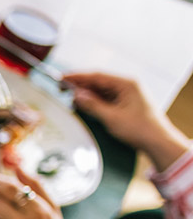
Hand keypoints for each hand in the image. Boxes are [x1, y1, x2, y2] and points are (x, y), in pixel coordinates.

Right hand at [63, 71, 189, 170]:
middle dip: (80, 85)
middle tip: (61, 87)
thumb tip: (76, 96)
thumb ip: (92, 105)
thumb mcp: (112, 118)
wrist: (157, 141)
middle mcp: (127, 86)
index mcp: (126, 84)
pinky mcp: (125, 104)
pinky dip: (93, 101)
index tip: (62, 77)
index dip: (77, 76)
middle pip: (98, 82)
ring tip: (69, 96)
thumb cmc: (140, 129)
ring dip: (85, 94)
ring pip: (101, 90)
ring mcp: (126, 95)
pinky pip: (105, 99)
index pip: (97, 76)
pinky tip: (83, 104)